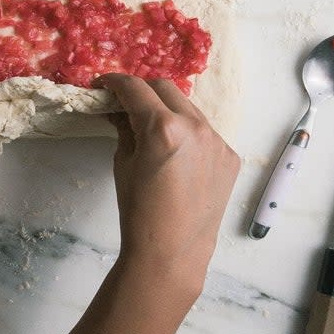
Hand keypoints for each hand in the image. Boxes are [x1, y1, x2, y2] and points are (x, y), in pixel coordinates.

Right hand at [93, 74, 239, 296]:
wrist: (172, 251)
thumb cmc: (139, 210)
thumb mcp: (123, 162)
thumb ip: (124, 127)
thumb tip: (120, 110)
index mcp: (163, 127)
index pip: (135, 88)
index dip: (115, 82)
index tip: (104, 85)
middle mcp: (195, 126)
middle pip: (164, 87)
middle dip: (141, 89)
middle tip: (124, 102)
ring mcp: (217, 140)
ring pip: (188, 107)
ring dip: (166, 108)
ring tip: (150, 126)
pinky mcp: (230, 155)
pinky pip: (204, 131)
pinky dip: (186, 131)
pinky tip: (175, 151)